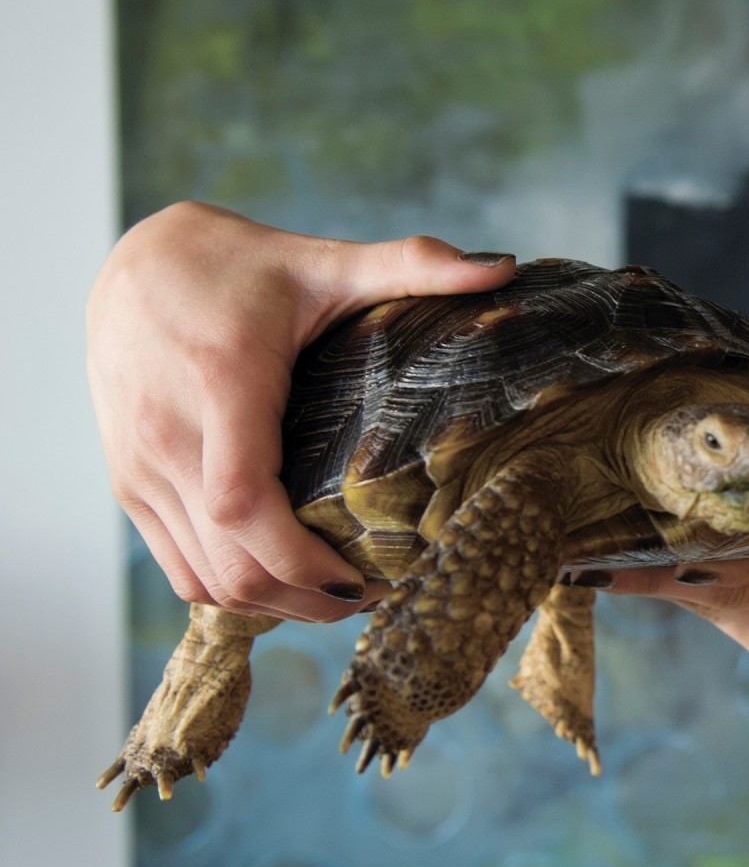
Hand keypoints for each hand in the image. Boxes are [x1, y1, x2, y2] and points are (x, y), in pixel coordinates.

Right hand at [86, 201, 516, 621]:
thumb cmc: (236, 266)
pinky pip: (177, 567)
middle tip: (375, 596)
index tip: (370, 578)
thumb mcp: (326, 261)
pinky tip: (286, 580)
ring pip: (200, 580)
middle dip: (307, 599)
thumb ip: (412, 263)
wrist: (138, 263)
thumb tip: (502, 268)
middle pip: (229, 564)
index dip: (304, 562)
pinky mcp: (129, 485)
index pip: (244, 507)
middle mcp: (166, 438)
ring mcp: (139, 469)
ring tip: (339, 596)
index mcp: (221, 386)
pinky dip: (230, 590)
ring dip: (271, 605)